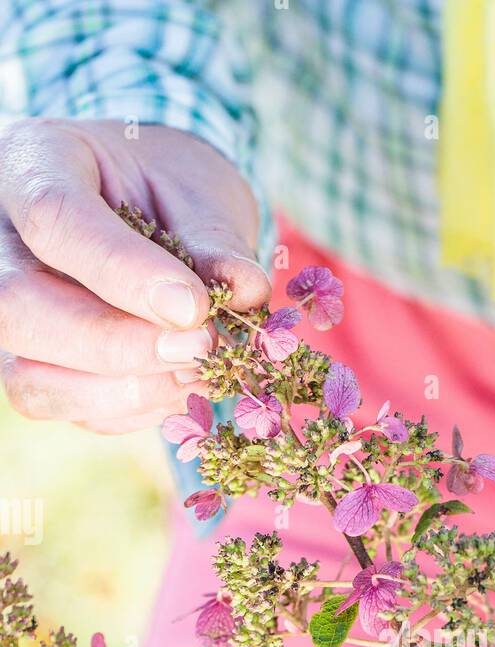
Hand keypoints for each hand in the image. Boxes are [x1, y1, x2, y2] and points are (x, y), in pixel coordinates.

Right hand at [0, 119, 271, 432]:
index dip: (123, 273)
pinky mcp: (29, 366)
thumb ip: (215, 241)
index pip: (54, 220)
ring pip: (29, 377)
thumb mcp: (197, 192)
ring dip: (124, 391)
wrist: (149, 211)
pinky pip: (60, 406)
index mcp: (32, 164)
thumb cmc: (168, 190)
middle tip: (201, 349)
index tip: (194, 308)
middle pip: (20, 308)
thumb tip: (247, 293)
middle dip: (118, 345)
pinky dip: (126, 409)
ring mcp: (6, 314)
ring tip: (198, 373)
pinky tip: (177, 387)